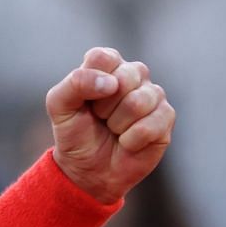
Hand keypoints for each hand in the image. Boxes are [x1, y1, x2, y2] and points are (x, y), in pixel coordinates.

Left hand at [47, 47, 175, 204]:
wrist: (87, 169)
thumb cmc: (75, 133)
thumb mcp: (59, 107)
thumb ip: (74, 84)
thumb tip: (111, 83)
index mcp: (107, 66)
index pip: (102, 57)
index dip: (90, 82)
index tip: (85, 101)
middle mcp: (133, 75)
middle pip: (125, 77)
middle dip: (104, 106)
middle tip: (99, 118)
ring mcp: (153, 95)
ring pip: (139, 102)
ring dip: (117, 124)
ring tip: (113, 129)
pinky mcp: (166, 117)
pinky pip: (150, 125)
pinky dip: (131, 140)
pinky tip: (127, 142)